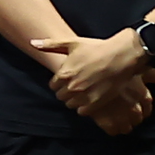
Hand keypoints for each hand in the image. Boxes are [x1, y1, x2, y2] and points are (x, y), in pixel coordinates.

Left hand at [31, 31, 148, 116]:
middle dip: (67, 91)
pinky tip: (92, 98)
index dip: (60, 83)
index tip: (70, 78)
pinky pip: (82, 112)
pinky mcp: (96, 103)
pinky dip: (85, 107)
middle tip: (78, 85)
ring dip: (75, 100)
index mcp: (64, 74)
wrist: (122, 56)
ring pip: (70, 105)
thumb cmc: (97, 48)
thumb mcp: (72, 43)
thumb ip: (50, 45)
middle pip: (61, 96)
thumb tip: (32, 42)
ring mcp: (84, 96)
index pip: (53, 86)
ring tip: (85, 91)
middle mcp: (72, 87)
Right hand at [85, 67, 154, 135]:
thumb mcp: (138, 68)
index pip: (148, 110)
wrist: (86, 73)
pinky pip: (113, 131)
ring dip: (123, 124)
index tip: (135, 108)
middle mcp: (134, 108)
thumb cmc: (114, 67)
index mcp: (143, 96)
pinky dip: (112, 129)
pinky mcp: (105, 121)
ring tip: (116, 119)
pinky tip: (108, 123)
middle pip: (137, 120)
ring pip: (126, 127)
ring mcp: (120, 115)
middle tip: (124, 112)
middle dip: (132, 118)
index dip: (142, 110)